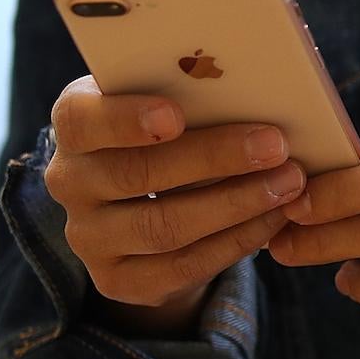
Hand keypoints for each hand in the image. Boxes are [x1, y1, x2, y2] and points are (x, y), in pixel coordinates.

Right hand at [44, 75, 306, 335]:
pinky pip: (183, 266)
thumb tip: (262, 77)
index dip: (124, 119)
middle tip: (275, 146)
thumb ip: (194, 91)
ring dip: (236, 204)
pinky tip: (274, 219)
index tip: (174, 116)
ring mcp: (89, 237)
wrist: (145, 203)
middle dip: (214, 159)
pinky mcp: (118, 281)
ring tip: (288, 183)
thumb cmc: (171, 132)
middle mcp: (70, 182)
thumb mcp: (170, 102)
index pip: (81, 121)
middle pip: (136, 173)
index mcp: (75, 125)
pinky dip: (236, 241)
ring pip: (163, 226)